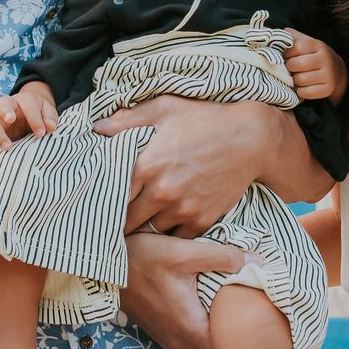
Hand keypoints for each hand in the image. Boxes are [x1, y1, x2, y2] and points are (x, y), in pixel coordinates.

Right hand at [0, 82, 58, 153]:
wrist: (29, 114)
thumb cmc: (39, 113)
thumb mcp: (48, 112)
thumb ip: (50, 118)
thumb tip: (50, 127)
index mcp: (24, 100)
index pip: (28, 105)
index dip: (34, 119)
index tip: (41, 133)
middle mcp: (8, 106)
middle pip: (3, 103)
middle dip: (6, 111)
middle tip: (11, 121)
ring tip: (8, 147)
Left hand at [94, 95, 324, 232]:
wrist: (250, 139)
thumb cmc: (206, 120)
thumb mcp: (164, 109)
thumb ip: (127, 120)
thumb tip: (97, 127)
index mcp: (145, 166)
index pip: (111, 196)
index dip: (104, 202)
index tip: (101, 204)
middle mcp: (160, 193)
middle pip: (128, 221)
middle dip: (121, 221)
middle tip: (116, 221)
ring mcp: (182, 210)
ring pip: (151, 232)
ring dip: (147, 228)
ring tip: (143, 223)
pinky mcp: (201, 220)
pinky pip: (177, 239)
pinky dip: (171, 234)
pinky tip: (169, 224)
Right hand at [121, 230, 252, 348]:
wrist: (105, 265)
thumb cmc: (143, 258)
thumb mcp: (184, 251)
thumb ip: (223, 256)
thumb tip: (256, 261)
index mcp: (191, 327)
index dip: (249, 344)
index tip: (263, 328)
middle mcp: (180, 340)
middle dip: (238, 338)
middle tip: (257, 317)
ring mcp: (169, 338)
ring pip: (204, 344)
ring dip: (219, 333)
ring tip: (238, 312)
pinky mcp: (161, 331)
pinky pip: (190, 337)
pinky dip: (204, 327)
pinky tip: (211, 308)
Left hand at [285, 29, 347, 106]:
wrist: (335, 70)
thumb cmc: (312, 55)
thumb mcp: (304, 41)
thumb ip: (289, 37)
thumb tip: (271, 35)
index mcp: (318, 45)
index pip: (297, 47)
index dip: (288, 52)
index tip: (288, 55)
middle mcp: (324, 59)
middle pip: (298, 64)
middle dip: (290, 67)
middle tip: (291, 67)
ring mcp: (327, 75)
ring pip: (301, 80)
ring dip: (295, 80)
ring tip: (298, 76)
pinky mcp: (327, 89)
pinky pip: (307, 93)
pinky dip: (301, 91)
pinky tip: (302, 86)